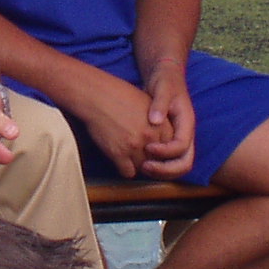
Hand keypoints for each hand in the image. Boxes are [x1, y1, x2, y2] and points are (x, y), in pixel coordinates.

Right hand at [83, 65, 195, 180]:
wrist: (98, 96)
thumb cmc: (120, 95)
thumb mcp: (148, 104)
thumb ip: (159, 122)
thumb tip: (163, 138)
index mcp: (161, 125)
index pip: (170, 149)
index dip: (162, 151)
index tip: (154, 150)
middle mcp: (151, 138)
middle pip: (158, 161)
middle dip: (151, 160)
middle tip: (141, 154)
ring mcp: (135, 147)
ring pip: (143, 168)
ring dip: (138, 165)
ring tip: (130, 156)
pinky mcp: (118, 154)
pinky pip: (128, 173)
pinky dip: (125, 169)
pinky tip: (120, 159)